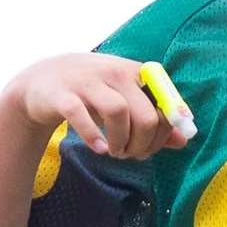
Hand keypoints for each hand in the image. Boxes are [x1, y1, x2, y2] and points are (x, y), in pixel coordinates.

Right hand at [11, 53, 179, 163]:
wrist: (43, 81)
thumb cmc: (92, 92)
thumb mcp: (125, 99)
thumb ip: (154, 118)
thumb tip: (183, 141)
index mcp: (135, 72)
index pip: (165, 105)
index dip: (163, 134)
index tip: (150, 147)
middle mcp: (114, 71)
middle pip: (146, 115)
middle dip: (142, 144)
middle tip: (129, 154)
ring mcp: (87, 82)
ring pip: (119, 113)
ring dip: (121, 142)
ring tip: (114, 151)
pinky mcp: (63, 95)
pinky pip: (81, 116)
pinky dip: (92, 136)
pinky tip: (97, 148)